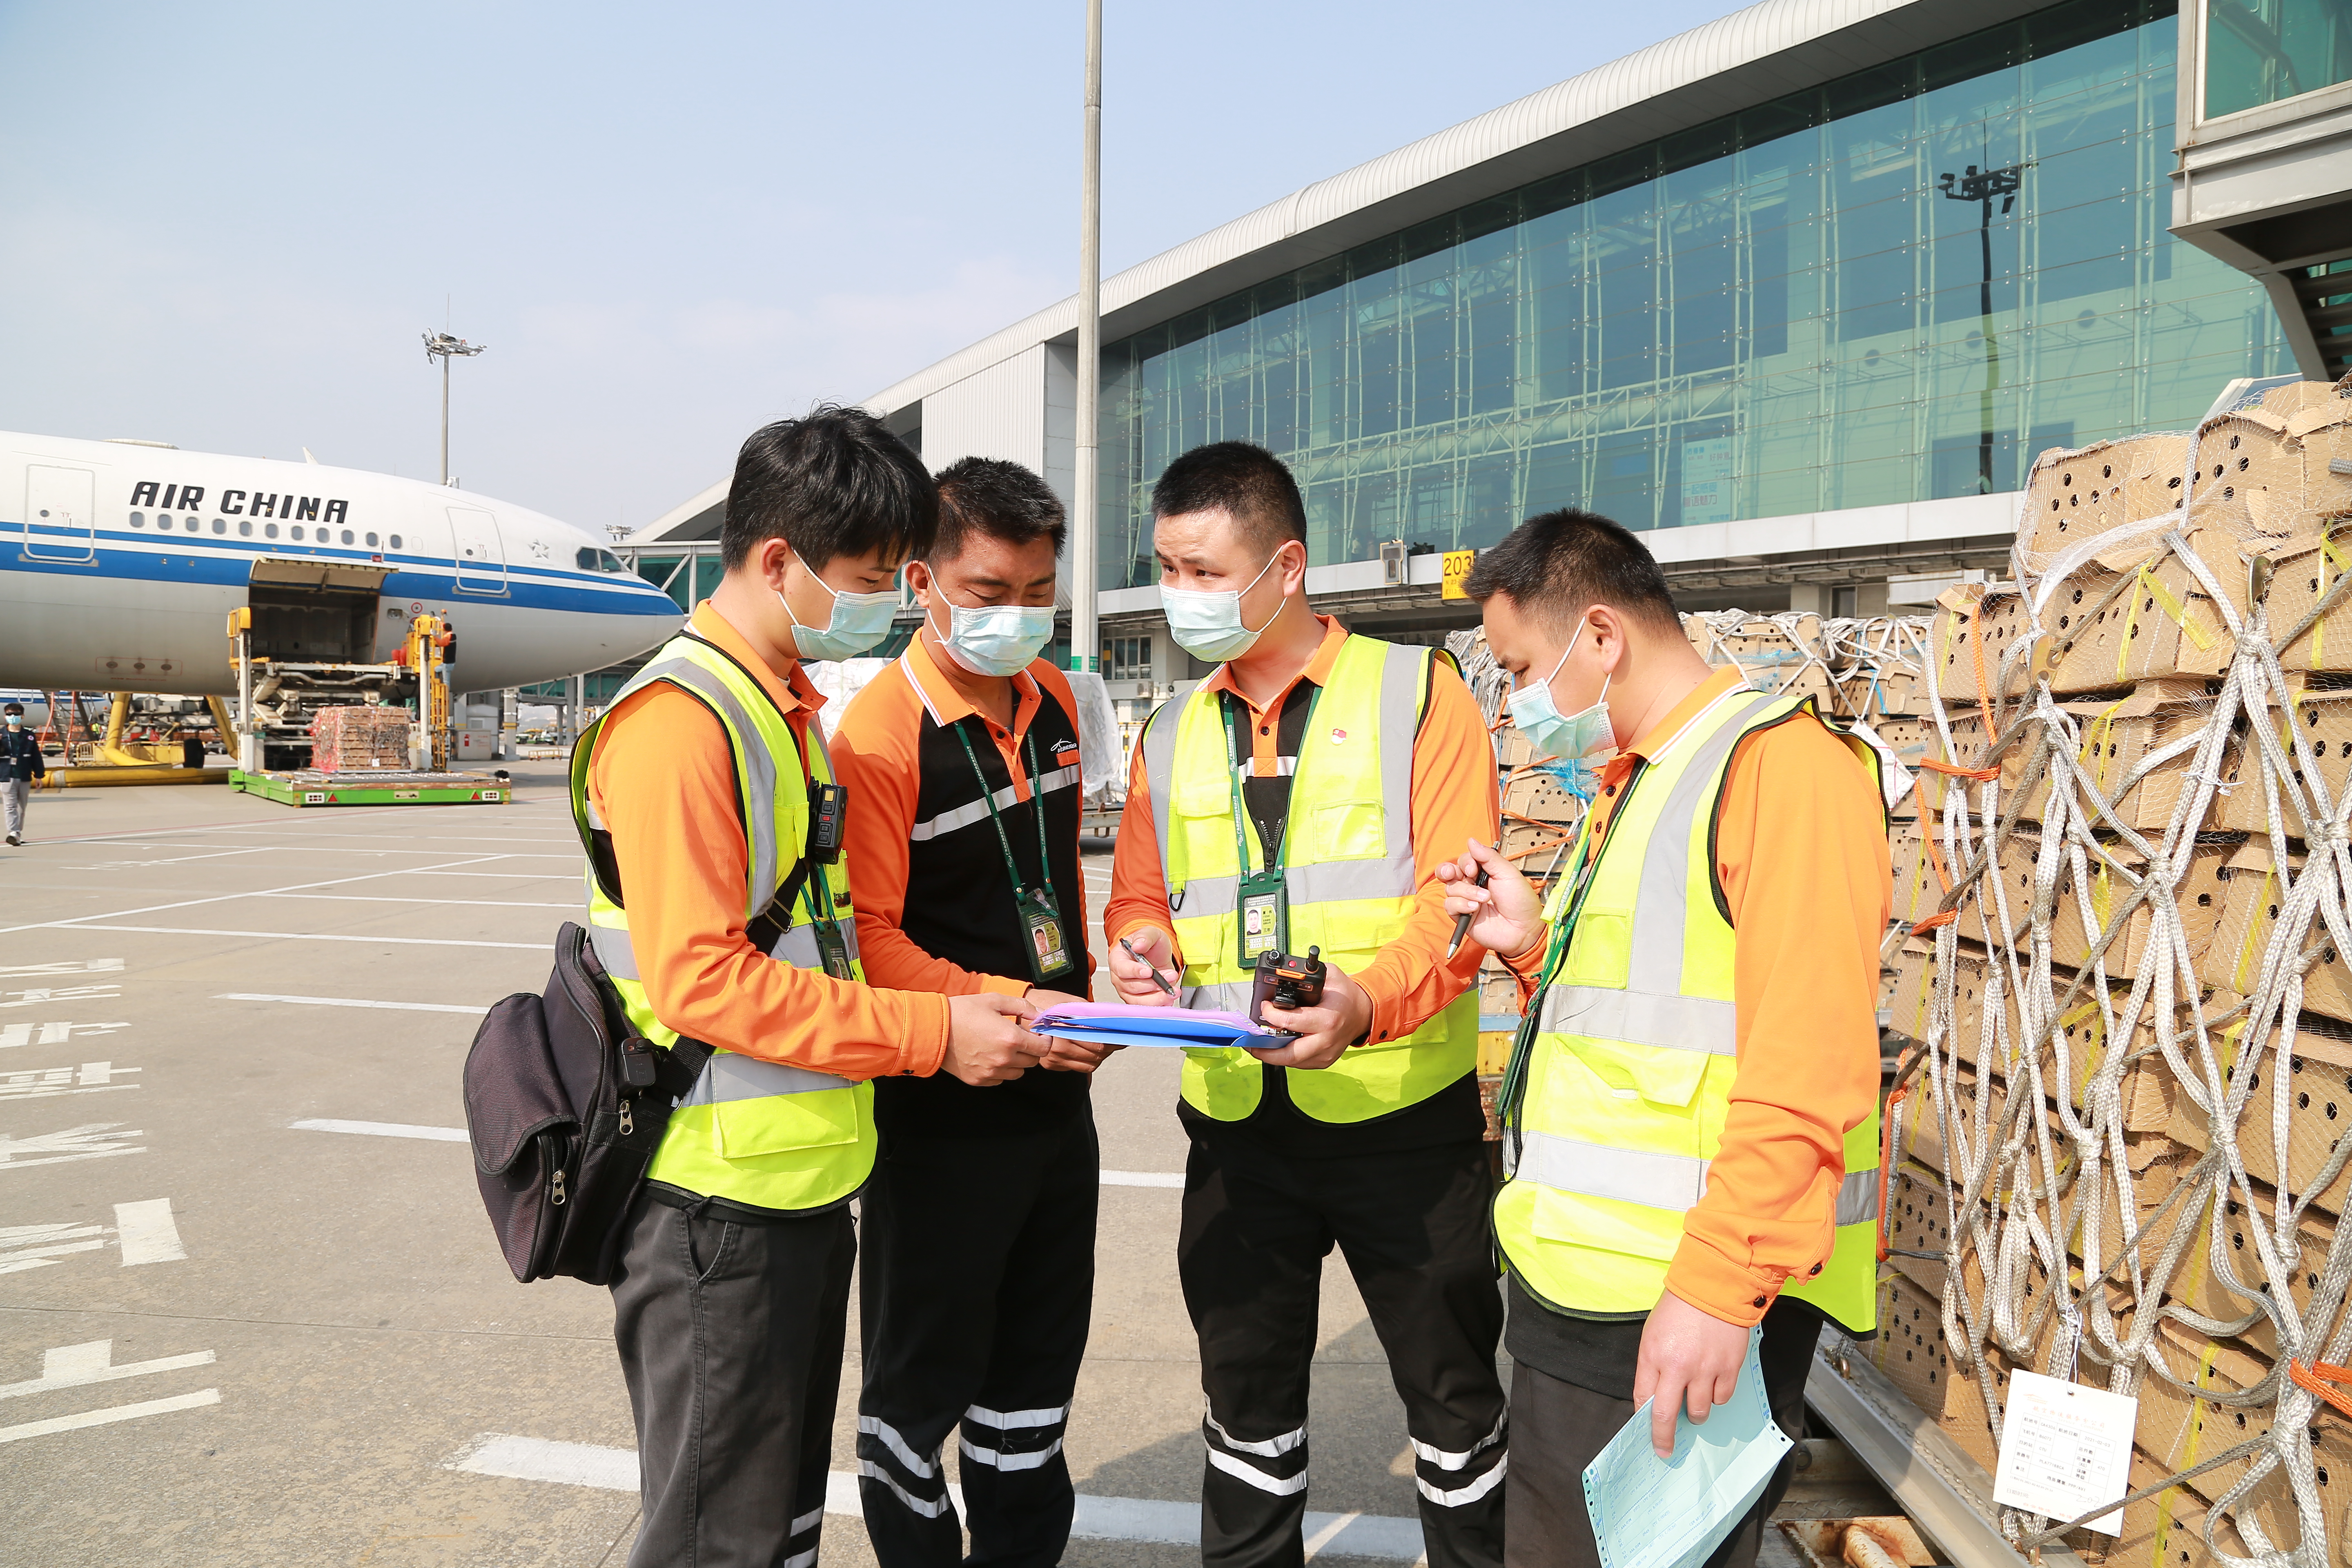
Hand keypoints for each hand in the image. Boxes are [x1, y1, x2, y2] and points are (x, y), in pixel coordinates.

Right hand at [941, 992, 1048, 1086]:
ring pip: (1018, 1072)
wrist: (933, 1029)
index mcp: (1011, 1039)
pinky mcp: (979, 1080)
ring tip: (1002, 1047)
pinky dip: (1000, 1069)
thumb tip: (1040, 1015)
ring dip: (1016, 1061)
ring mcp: (991, 1072)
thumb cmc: (963, 1011)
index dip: (1044, 1040)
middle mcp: (1004, 1059)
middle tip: (1018, 1038)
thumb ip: (1023, 1007)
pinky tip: (989, 1055)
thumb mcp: (994, 1000)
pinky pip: (1000, 1078)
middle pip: (1033, 1061)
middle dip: (1030, 1049)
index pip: (1044, 1048)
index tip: (1037, 1034)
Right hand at [1026, 988, 1122, 1072]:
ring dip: (1099, 1057)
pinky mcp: (1051, 1065)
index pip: (1098, 1044)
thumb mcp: (1071, 1001)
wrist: (1020, 1012)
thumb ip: (1090, 1013)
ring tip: (1104, 1047)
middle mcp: (1058, 1048)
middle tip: (1116, 1042)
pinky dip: (1086, 1061)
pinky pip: (1076, 1068)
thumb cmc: (1044, 1003)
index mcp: (1064, 1031)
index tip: (1122, 1039)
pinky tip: (1089, 1050)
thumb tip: (1110, 1022)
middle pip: (1095, 1056)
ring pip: (1088, 1065)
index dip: (1113, 1042)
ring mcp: (1053, 1059)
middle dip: (1109, 1049)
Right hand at [1108, 926, 1180, 1006]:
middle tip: (1170, 976)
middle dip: (1153, 984)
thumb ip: (1144, 937)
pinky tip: (1170, 998)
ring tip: (1172, 990)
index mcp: (1117, 959)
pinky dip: (1160, 1005)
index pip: (1122, 969)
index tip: (1149, 971)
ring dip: (1158, 997)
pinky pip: (1147, 1008)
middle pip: (1132, 987)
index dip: (1135, 971)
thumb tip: (1138, 946)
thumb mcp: (1150, 933)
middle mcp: (1120, 978)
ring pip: (1139, 1001)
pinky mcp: (1139, 1000)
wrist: (1156, 955)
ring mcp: (1128, 991)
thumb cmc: (1149, 945)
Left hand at [1249, 962, 1370, 1070]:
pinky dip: (1285, 1056)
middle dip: (1264, 1051)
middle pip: (1289, 1054)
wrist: (1364, 1013)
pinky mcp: (1324, 1061)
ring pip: (1292, 1062)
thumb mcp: (1330, 975)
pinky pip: (1300, 1063)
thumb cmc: (1346, 995)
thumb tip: (1284, 975)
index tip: (1264, 1007)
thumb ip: (1307, 974)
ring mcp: (1326, 1054)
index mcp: (1327, 1019)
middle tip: (1249, 1044)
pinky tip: (1275, 1048)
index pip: (1291, 1022)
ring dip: (1272, 1055)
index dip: (1271, 1015)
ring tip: (1257, 1046)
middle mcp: (1326, 1040)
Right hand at [1434, 838, 1546, 960]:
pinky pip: (1450, 905)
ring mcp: (1466, 901)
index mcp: (1482, 872)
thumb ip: (1488, 857)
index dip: (1465, 862)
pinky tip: (1475, 908)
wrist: (1524, 928)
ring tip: (1484, 899)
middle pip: (1448, 872)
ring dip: (1467, 892)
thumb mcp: (1507, 873)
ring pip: (1450, 889)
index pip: (1463, 861)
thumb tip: (1471, 841)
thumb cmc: (1520, 900)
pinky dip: (1461, 905)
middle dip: (1448, 871)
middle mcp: (1471, 885)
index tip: (1474, 869)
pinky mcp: (1462, 917)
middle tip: (1458, 875)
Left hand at [1632, 1290, 1751, 1458]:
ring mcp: (1705, 1369)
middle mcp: (1677, 1367)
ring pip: (1699, 1411)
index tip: (1647, 1434)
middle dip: (1664, 1439)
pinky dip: (1716, 1397)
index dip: (1644, 1420)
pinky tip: (1713, 1384)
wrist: (1714, 1287)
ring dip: (1695, 1414)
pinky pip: (1722, 1398)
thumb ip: (1652, 1367)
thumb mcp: (1653, 1335)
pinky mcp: (1728, 1368)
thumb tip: (1654, 1398)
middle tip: (1665, 1450)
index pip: (1643, 1399)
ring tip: (1694, 1402)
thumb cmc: (1679, 1309)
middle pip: (1666, 1416)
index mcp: (1652, 1355)